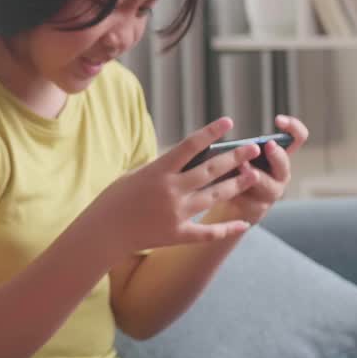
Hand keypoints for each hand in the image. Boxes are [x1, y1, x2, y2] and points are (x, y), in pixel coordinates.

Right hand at [86, 117, 262, 256]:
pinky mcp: (177, 234)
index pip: (190, 146)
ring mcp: (175, 214)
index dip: (211, 132)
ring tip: (253, 175)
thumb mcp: (136, 174)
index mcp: (158, 171)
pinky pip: (207, 232)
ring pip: (214, 196)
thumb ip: (163, 168)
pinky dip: (226, 228)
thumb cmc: (115, 199)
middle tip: (253, 148)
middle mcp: (170, 191)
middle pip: (210, 170)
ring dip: (236, 185)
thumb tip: (190, 160)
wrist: (103, 232)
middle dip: (234, 157)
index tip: (229, 122)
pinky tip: (243, 223)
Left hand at [208, 115, 309, 225]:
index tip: (277, 120)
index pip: (297, 138)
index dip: (293, 127)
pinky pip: (253, 201)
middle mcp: (280, 174)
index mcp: (278, 156)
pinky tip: (229, 188)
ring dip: (255, 175)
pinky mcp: (258, 209)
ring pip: (268, 185)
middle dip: (276, 154)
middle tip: (267, 146)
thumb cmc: (234, 173)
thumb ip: (240, 146)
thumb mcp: (239, 155)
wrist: (230, 205)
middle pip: (284, 163)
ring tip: (243, 167)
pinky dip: (240, 192)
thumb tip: (222, 131)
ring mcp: (272, 192)